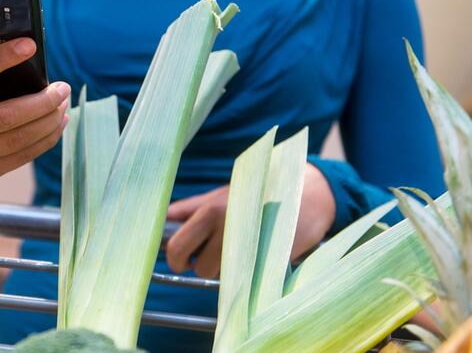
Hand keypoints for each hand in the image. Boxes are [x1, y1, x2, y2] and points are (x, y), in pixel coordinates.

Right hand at [0, 6, 70, 192]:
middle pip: (6, 116)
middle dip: (41, 101)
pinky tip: (57, 124)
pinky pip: (20, 157)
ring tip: (62, 103)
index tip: (30, 45)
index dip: (2, 59)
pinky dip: (45, 140)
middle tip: (61, 86)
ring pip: (18, 139)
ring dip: (48, 121)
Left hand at [164, 162, 335, 277]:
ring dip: (223, 270)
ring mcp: (248, 246)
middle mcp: (226, 228)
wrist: (307, 193)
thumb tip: (163, 219)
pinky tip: (251, 260)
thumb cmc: (257, 194)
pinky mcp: (268, 261)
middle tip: (203, 261)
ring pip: (220, 276)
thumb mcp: (220, 194)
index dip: (174, 257)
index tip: (180, 259)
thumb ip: (190, 208)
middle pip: (197, 266)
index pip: (176, 245)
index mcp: (210, 210)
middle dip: (196, 267)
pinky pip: (243, 279)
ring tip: (235, 252)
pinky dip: (243, 275)